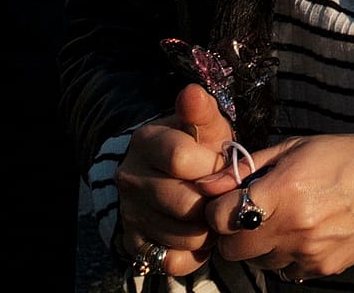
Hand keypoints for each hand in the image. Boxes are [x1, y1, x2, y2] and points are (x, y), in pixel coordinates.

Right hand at [115, 84, 234, 276]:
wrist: (171, 176)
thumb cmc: (199, 147)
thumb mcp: (206, 126)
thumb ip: (203, 112)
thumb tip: (191, 92)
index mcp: (146, 142)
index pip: (180, 158)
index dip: (212, 167)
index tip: (224, 167)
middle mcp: (129, 178)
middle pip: (185, 203)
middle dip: (215, 202)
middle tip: (224, 195)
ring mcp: (129, 213)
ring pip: (183, 236)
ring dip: (209, 230)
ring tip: (213, 213)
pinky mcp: (134, 244)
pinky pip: (172, 262)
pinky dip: (193, 254)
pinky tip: (199, 235)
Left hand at [202, 133, 353, 279]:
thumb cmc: (347, 156)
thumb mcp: (297, 147)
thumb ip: (249, 166)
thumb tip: (206, 184)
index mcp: (284, 190)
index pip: (219, 218)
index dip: (217, 210)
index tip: (227, 201)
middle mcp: (294, 226)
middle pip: (232, 250)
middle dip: (232, 234)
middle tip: (250, 215)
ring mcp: (309, 252)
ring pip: (258, 263)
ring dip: (261, 246)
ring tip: (283, 221)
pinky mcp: (323, 268)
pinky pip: (286, 272)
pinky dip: (287, 257)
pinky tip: (305, 234)